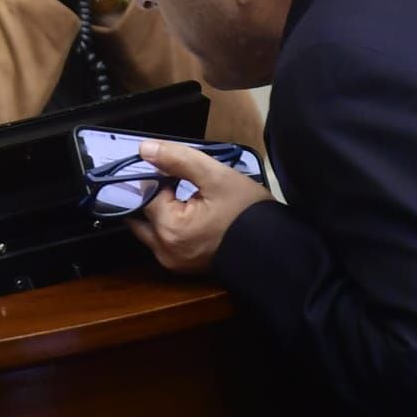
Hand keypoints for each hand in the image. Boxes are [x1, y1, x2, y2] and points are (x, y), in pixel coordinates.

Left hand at [127, 140, 274, 274]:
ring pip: (151, 229)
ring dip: (161, 212)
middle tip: (180, 184)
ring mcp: (173, 262)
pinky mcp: (183, 267)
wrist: (274, 248)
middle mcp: (164, 250)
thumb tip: (144, 149)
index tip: (179, 172)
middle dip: (156, 197)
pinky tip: (192, 215)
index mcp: (169, 228)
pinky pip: (165, 242)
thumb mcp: (215, 176)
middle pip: (142, 214)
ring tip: (189, 199)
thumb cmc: (247, 211)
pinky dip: (171, 227)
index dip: (159, 178)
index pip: (145, 193)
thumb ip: (178, 159)